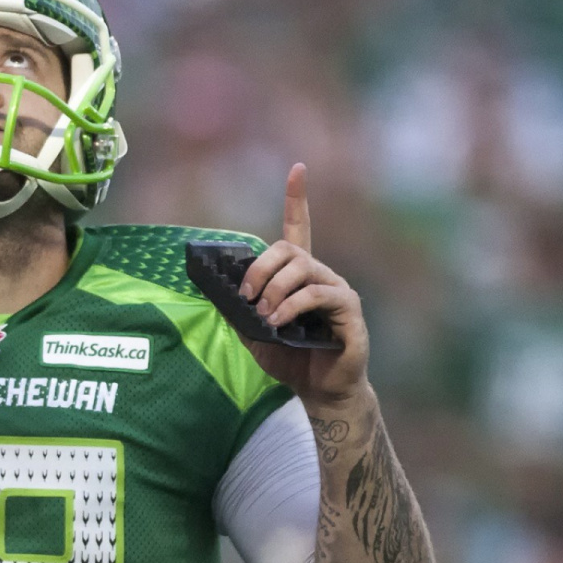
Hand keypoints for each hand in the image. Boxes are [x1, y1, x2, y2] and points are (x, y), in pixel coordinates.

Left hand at [236, 163, 369, 404]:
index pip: (299, 228)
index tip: (298, 170)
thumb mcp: (254, 334)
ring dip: (274, 289)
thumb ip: (238, 310)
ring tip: (263, 315)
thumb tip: (214, 290)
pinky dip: (291, 306)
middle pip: (288, 249)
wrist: (320, 393)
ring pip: (301, 268)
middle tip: (246, 296)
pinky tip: (278, 322)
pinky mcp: (348, 309)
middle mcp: (321, 275)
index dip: (298, 199)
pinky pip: (316, 294)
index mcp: (300, 276)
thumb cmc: (291, 360)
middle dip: (260, 268)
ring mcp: (337, 289)